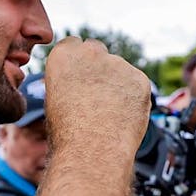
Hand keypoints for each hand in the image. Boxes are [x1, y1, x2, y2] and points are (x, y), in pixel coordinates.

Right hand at [44, 37, 149, 153]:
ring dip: (116, 83)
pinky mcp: (140, 79)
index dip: (77, 62)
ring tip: (109, 114)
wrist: (92, 151)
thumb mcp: (55, 99)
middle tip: (96, 94)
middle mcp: (91, 52)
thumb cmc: (67, 133)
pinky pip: (136, 85)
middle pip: (97, 50)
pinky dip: (132, 97)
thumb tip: (77, 82)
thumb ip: (68, 81)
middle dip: (97, 66)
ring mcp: (118, 64)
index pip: (73, 44)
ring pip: (119, 69)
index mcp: (64, 55)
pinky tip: (123, 116)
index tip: (78, 77)